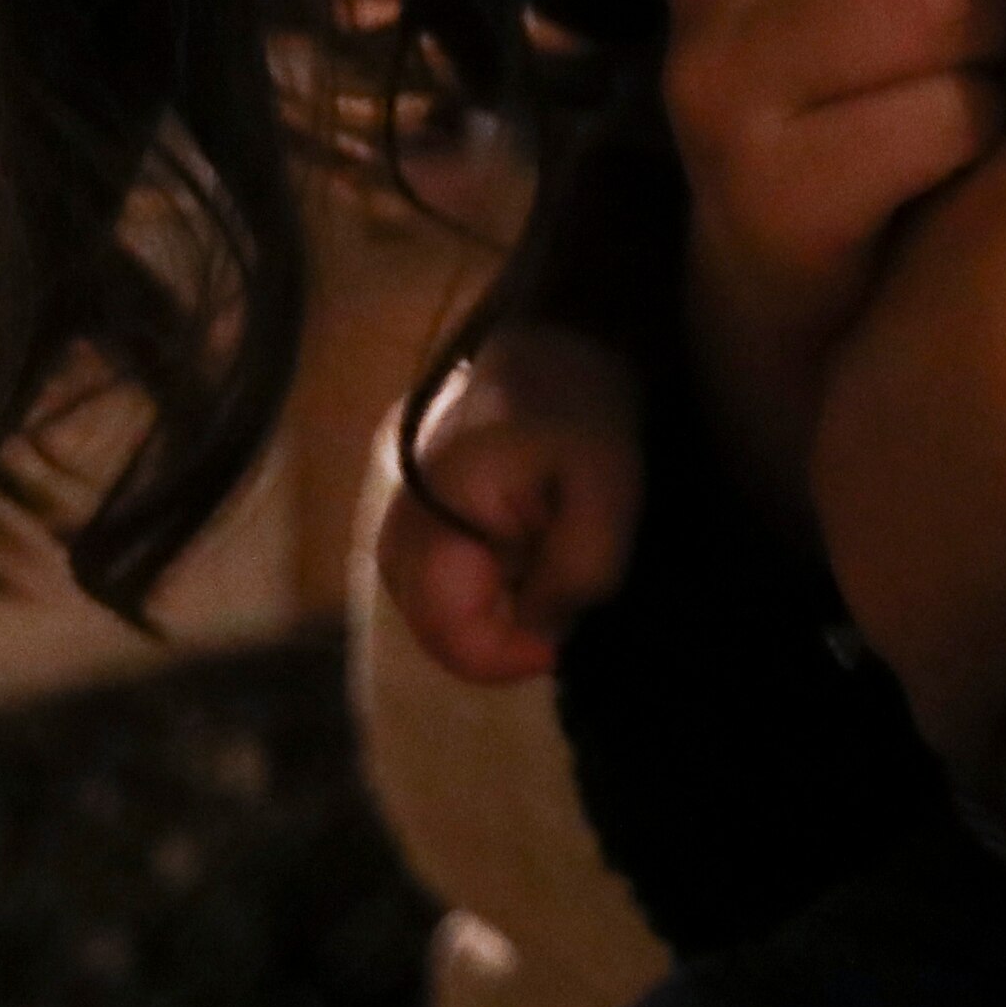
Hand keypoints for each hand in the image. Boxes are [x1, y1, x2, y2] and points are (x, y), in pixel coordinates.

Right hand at [370, 321, 646, 687]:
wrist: (557, 350)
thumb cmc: (583, 415)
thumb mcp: (607, 492)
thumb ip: (577, 572)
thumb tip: (541, 633)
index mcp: (435, 519)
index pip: (451, 635)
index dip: (511, 656)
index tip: (563, 638)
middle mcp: (398, 532)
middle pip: (442, 634)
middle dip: (507, 633)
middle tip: (560, 589)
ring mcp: (399, 532)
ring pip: (443, 618)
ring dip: (500, 613)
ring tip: (547, 564)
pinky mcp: (415, 530)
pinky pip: (445, 592)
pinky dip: (491, 592)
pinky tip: (528, 556)